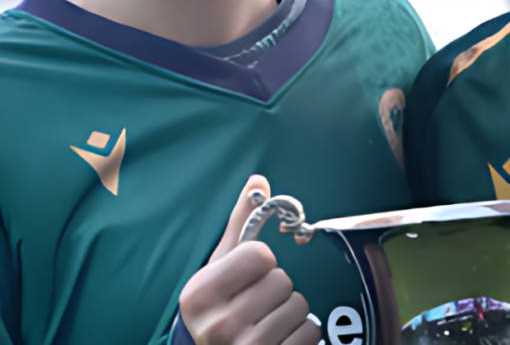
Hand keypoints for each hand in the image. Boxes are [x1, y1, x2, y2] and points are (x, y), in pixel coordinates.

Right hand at [179, 176, 320, 344]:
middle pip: (282, 281)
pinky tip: (278, 341)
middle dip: (276, 289)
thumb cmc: (222, 310)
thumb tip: (258, 181)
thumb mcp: (221, 269)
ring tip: (267, 323)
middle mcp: (217, 326)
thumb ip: (240, 224)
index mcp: (199, 294)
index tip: (247, 278)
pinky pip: (310, 332)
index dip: (261, 263)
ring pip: (299, 306)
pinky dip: (301, 334)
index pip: (260, 255)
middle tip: (257, 306)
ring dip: (290, 312)